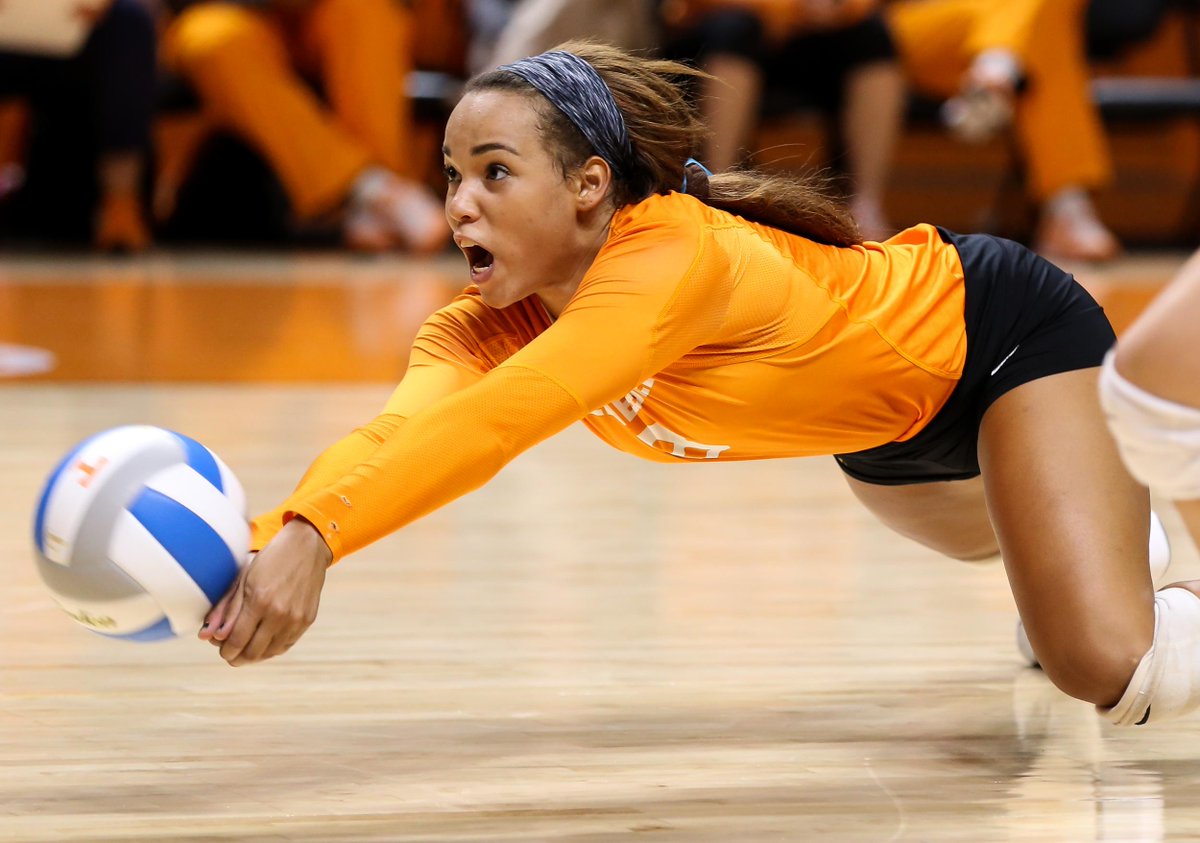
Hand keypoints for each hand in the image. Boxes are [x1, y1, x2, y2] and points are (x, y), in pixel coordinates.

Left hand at [199, 516, 331, 665]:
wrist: (306, 548)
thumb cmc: (270, 560)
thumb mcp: (243, 579)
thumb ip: (226, 609)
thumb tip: (209, 636)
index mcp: (259, 601)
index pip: (237, 640)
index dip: (226, 651)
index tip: (222, 650)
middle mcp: (279, 613)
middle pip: (253, 652)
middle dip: (237, 657)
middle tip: (231, 654)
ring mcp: (295, 619)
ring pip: (270, 652)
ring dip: (255, 656)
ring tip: (246, 651)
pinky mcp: (307, 620)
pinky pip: (285, 645)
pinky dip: (272, 649)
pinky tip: (264, 644)